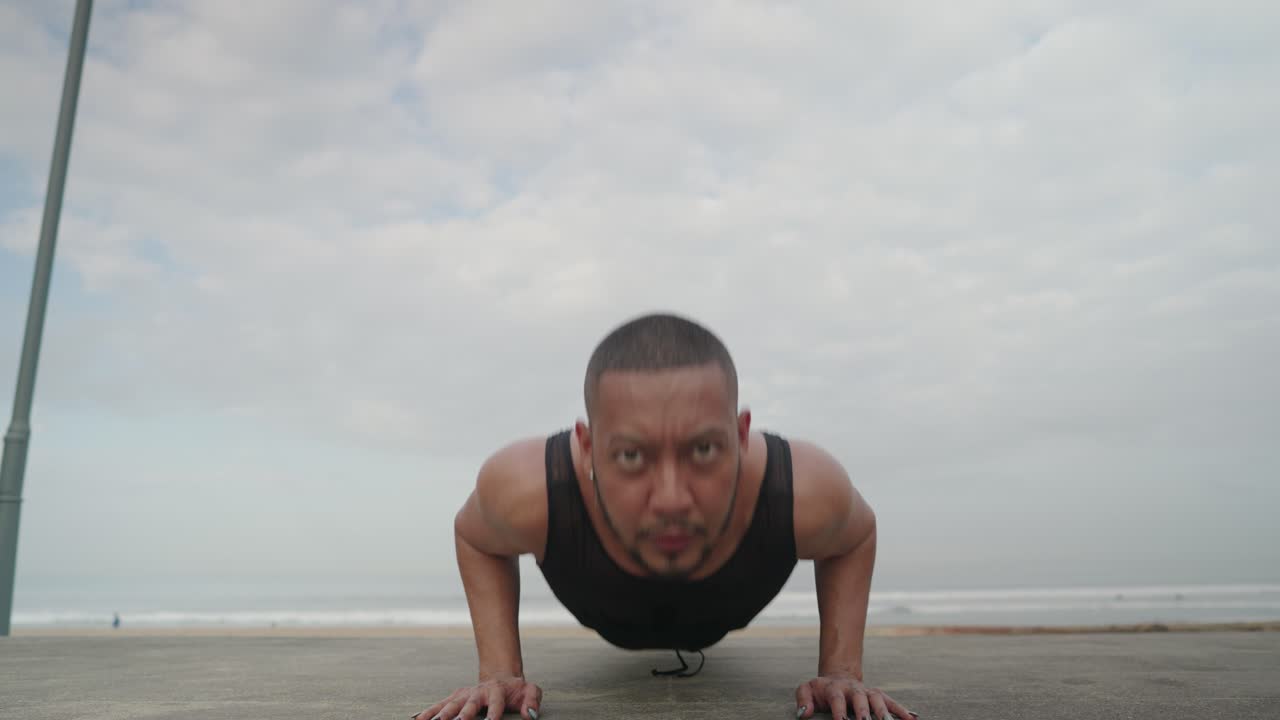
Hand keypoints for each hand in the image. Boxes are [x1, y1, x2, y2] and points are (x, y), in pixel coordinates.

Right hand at [410, 674, 542, 719]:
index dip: (494, 713)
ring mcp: (464, 695)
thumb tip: (530, 715)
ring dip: (440, 714)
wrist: (500, 678)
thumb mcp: (531, 691)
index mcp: (497, 691)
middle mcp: (477, 692)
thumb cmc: (516, 690)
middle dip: (462, 714)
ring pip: (450, 705)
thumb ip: (533, 700)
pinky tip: (417, 718)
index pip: (496, 703)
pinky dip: (428, 712)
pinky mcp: (454, 698)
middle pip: (469, 704)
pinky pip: (439, 705)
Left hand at [795, 674, 917, 719]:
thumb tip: (804, 713)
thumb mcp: (807, 690)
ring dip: (885, 713)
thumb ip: (803, 699)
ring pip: (878, 700)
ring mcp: (868, 692)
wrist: (838, 678)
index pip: (837, 700)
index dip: (839, 711)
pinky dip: (903, 710)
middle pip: (860, 699)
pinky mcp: (879, 696)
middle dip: (864, 711)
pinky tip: (913, 719)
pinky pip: (892, 703)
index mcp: (834, 689)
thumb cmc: (821, 690)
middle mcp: (853, 689)